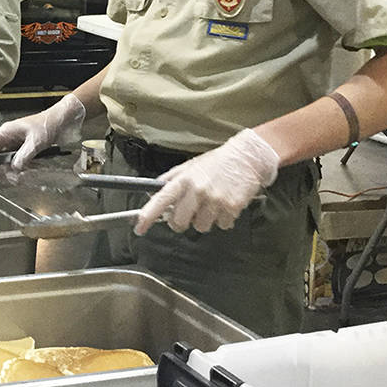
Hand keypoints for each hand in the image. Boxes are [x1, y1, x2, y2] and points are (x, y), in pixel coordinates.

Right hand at [0, 93, 85, 178]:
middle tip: (4, 176)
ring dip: (12, 168)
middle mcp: (9, 137)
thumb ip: (23, 156)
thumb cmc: (48, 124)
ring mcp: (17, 143)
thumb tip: (14, 168)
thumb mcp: (35, 142)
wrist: (63, 120)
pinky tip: (29, 169)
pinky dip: (22, 166)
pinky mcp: (26, 147)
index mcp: (6, 131)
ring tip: (19, 175)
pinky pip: (19, 159)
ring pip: (7, 159)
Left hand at [134, 129, 279, 235]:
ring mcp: (215, 200)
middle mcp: (197, 190)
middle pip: (179, 222)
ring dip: (204, 220)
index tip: (139, 228)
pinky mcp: (231, 207)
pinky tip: (225, 205)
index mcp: (183, 180)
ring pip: (201, 226)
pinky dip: (223, 219)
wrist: (247, 158)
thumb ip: (170, 180)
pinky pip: (222, 225)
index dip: (147, 216)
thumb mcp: (189, 166)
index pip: (160, 200)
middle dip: (181, 222)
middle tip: (189, 213)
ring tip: (211, 204)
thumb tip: (150, 193)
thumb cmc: (216, 163)